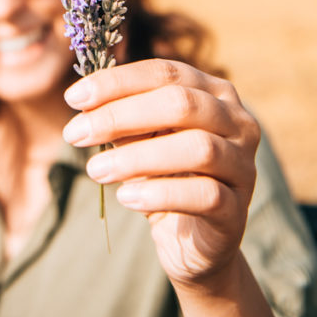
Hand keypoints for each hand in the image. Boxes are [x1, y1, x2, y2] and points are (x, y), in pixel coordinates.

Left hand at [62, 58, 260, 290]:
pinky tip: (125, 198)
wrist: (194, 243)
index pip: (165, 73)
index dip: (117, 81)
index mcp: (214, 92)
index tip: (72, 98)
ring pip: (197, 148)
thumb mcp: (140, 139)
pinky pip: (205, 195)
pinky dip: (160, 194)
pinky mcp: (238, 210)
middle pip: (181, 104)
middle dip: (121, 115)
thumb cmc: (164, 175)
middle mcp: (238, 122)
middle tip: (75, 133)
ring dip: (137, 158)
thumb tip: (84, 100)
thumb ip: (121, 117)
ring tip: (95, 170)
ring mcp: (244, 165)